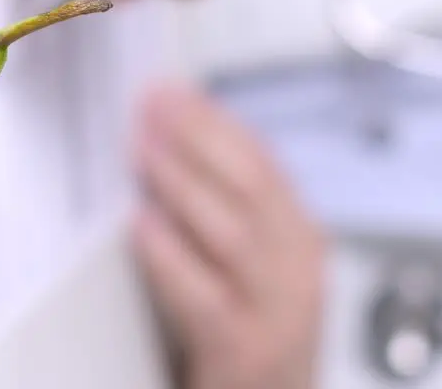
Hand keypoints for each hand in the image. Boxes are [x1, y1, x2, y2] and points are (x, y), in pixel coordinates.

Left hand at [131, 82, 324, 388]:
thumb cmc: (247, 330)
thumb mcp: (246, 261)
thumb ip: (218, 208)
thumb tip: (163, 140)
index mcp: (299, 237)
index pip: (261, 161)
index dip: (214, 120)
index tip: (171, 89)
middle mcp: (298, 268)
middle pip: (254, 186)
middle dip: (200, 137)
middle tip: (151, 105)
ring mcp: (278, 312)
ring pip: (233, 234)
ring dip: (183, 183)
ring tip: (142, 149)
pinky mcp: (247, 351)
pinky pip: (205, 296)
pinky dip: (171, 256)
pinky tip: (142, 224)